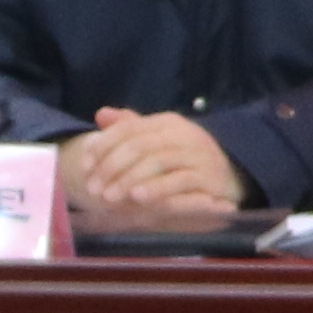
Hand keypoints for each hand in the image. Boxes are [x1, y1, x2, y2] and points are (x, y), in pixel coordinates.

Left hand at [68, 106, 247, 229]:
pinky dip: (157, 189)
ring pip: (159, 161)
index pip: (129, 127)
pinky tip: (138, 198)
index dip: (103, 144)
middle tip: (92, 188)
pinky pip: (180, 181)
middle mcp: (185, 134)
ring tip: (109, 197)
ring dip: (130, 180)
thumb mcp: (156, 143)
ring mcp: (199, 155)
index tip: (84, 164)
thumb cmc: (182, 162)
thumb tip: (101, 114)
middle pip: (141, 145)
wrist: (229, 178)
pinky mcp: (210, 178)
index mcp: (167, 122)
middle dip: (112, 167)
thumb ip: (130, 129)